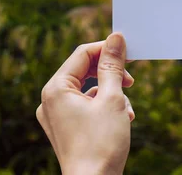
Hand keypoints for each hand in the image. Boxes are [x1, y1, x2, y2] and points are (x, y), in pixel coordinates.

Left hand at [36, 33, 134, 174]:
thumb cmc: (101, 143)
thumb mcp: (112, 98)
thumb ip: (113, 65)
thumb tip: (116, 39)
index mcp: (56, 89)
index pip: (83, 54)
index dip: (107, 49)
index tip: (130, 52)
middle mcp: (50, 100)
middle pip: (84, 71)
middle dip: (111, 75)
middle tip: (131, 82)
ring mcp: (56, 116)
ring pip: (88, 89)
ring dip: (112, 94)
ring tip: (126, 111)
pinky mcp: (65, 129)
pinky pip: (86, 106)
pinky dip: (104, 107)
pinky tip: (121, 119)